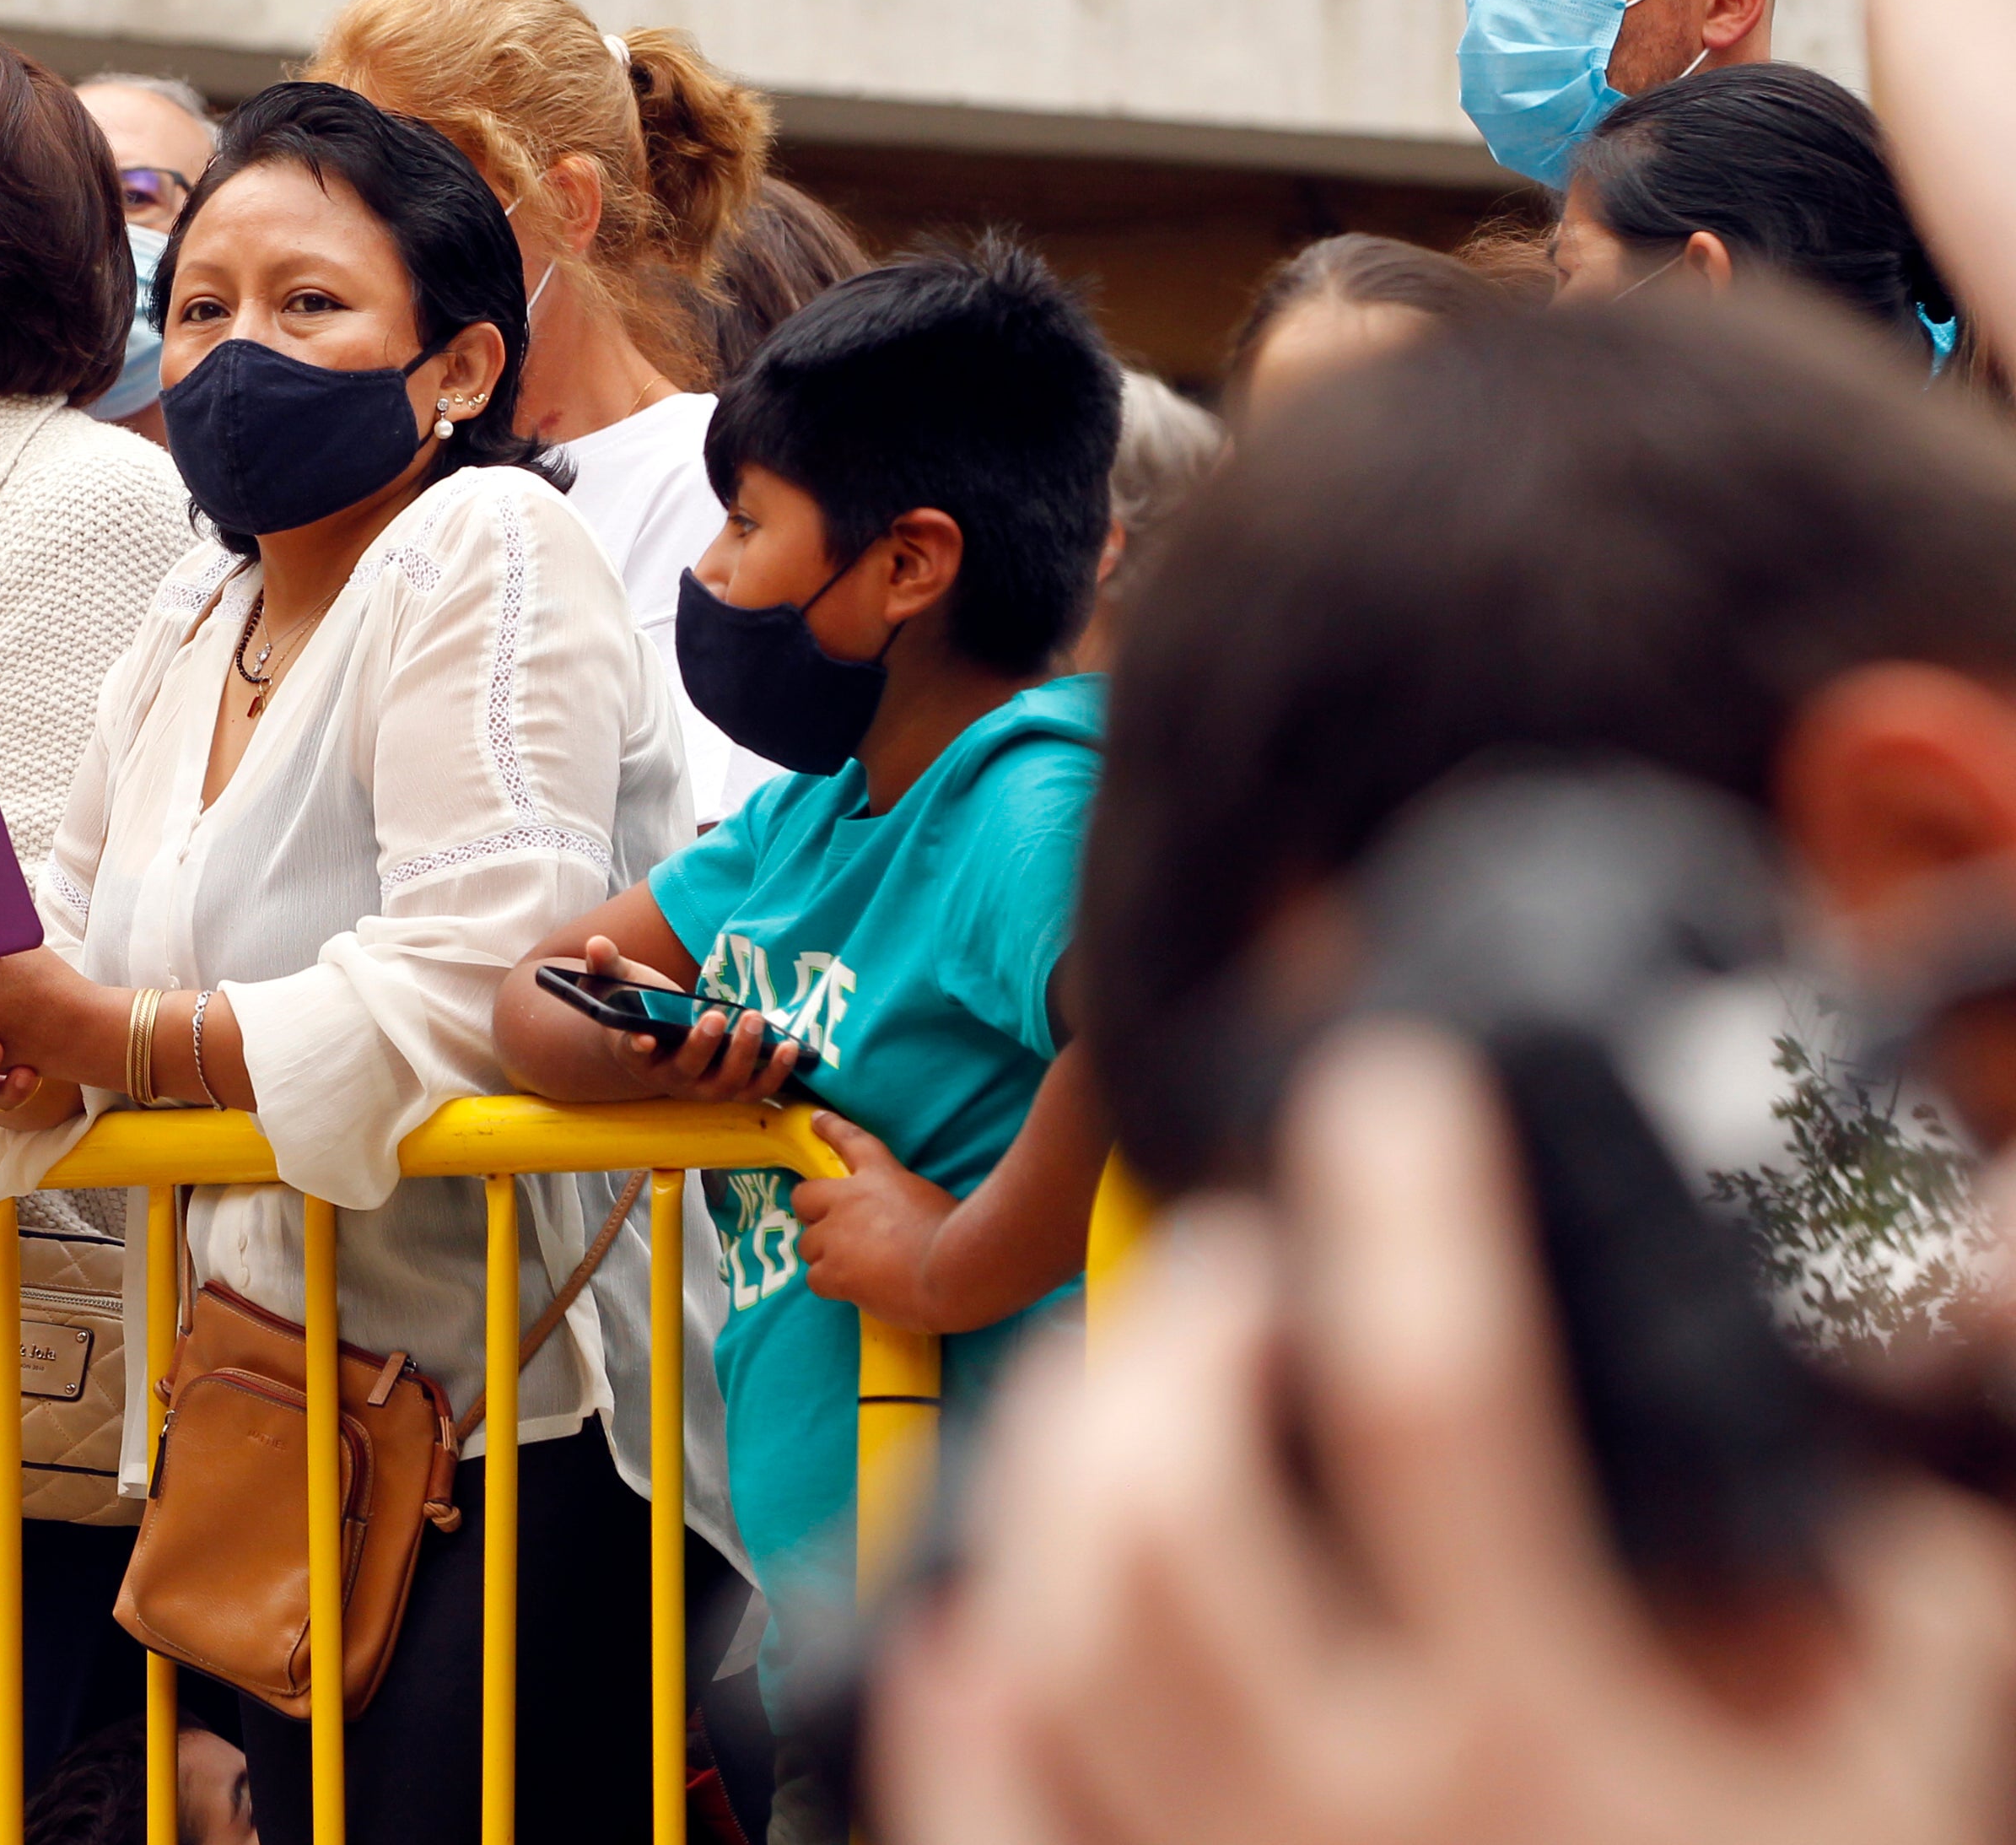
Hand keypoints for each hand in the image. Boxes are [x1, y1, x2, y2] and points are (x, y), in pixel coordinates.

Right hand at [575, 936, 801, 1102]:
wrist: (659, 1037)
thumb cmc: (638, 1007)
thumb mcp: (619, 983)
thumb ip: (606, 965)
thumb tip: (596, 944)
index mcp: (635, 1052)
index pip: (633, 1053)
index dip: (637, 1047)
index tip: (644, 1037)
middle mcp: (669, 1078)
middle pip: (687, 1070)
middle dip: (703, 1045)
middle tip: (716, 1016)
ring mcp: (702, 1087)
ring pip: (724, 1084)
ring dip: (743, 1056)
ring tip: (755, 1020)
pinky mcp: (731, 1087)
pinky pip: (755, 1089)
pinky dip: (774, 1074)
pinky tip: (789, 1047)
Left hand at [792, 1110, 957, 1327]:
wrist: (957, 1270)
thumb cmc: (960, 1236)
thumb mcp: (933, 1202)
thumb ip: (906, 1205)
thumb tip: (901, 1226)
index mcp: (881, 1176)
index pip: (850, 1141)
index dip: (830, 1129)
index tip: (815, 1119)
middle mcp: (849, 1200)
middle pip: (805, 1197)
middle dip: (811, 1213)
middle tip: (829, 1230)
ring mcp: (837, 1235)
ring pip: (807, 1245)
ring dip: (824, 1256)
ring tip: (851, 1270)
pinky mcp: (835, 1271)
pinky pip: (816, 1279)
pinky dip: (831, 1286)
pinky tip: (852, 1291)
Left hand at [869, 1031, 2015, 1844]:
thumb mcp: (1908, 1771)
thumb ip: (1894, 1571)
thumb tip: (1871, 1355)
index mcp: (1559, 1739)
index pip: (1437, 1401)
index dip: (1403, 1214)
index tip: (1391, 1101)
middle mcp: (1372, 1815)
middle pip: (1173, 1508)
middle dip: (1176, 1334)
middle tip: (1231, 1267)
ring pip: (1057, 1632)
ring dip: (1058, 1470)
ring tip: (1120, 1392)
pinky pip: (998, 1820)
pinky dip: (966, 1705)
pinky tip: (980, 1618)